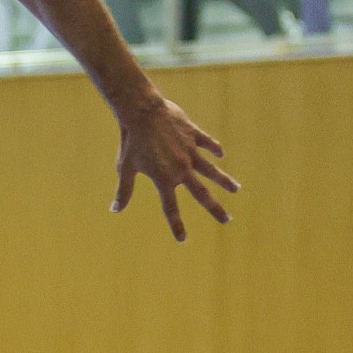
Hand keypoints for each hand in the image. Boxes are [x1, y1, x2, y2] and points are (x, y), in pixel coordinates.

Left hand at [109, 85, 236, 240]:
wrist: (142, 112)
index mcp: (164, 179)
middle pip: (202, 194)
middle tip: (227, 219)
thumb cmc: (131, 141)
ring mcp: (190, 151)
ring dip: (224, 180)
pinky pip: (208, 143)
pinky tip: (221, 154)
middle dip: (215, 208)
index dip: (176, 225)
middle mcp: (181, 168)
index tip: (183, 239)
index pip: (171, 208)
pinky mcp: (193, 135)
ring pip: (211, 170)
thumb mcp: (125, 168)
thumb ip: (124, 191)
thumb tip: (115, 210)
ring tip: (236, 189)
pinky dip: (215, 149)